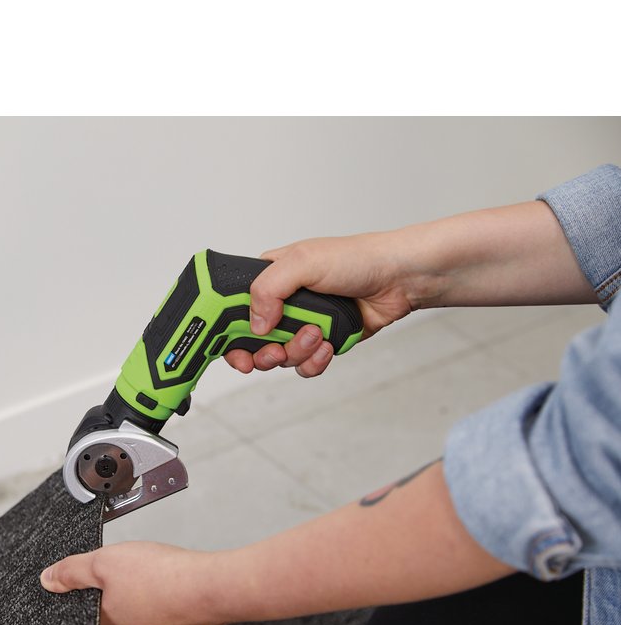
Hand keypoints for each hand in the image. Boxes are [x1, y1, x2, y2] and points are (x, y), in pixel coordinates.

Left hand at [40, 542, 228, 624]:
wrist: (213, 588)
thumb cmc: (163, 577)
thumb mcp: (104, 562)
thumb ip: (72, 571)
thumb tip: (48, 580)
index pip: (84, 620)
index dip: (86, 598)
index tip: (92, 582)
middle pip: (112, 622)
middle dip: (115, 599)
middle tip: (124, 574)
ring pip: (140, 621)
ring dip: (141, 602)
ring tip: (150, 577)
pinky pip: (165, 620)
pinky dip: (165, 605)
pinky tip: (170, 586)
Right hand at [225, 233, 414, 376]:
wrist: (400, 279)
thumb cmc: (356, 258)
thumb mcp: (303, 261)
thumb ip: (268, 289)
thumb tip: (255, 324)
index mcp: (268, 280)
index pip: (231, 310)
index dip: (225, 334)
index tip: (231, 349)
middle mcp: (280, 304)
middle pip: (250, 342)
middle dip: (261, 352)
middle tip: (273, 351)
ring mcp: (300, 325)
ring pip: (278, 357)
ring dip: (295, 352)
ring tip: (317, 335)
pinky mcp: (320, 343)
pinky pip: (304, 365)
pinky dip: (314, 361)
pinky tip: (328, 344)